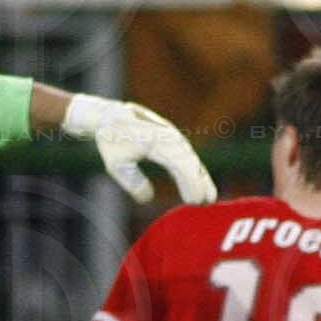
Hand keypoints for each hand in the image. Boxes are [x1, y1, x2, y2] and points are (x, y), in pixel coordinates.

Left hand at [63, 94, 218, 206]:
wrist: (110, 118)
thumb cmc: (112, 142)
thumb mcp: (115, 164)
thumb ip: (131, 181)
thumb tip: (147, 199)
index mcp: (154, 141)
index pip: (178, 163)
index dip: (189, 182)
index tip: (194, 200)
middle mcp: (168, 136)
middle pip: (190, 161)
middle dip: (200, 182)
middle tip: (206, 202)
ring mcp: (172, 136)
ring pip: (191, 159)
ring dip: (202, 177)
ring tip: (209, 197)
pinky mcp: (173, 139)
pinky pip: (187, 156)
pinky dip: (195, 170)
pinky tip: (201, 184)